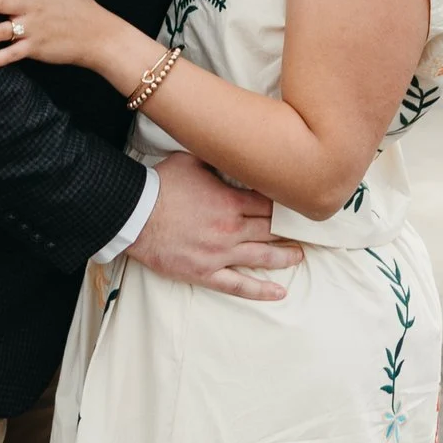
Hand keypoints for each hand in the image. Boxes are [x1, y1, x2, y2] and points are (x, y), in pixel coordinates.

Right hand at [127, 150, 301, 302]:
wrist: (133, 214)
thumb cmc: (160, 185)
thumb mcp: (191, 160)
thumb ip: (216, 159)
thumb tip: (230, 150)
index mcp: (230, 202)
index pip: (269, 204)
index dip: (286, 204)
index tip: (297, 204)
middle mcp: (231, 229)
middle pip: (272, 230)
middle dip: (291, 230)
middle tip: (308, 231)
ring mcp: (220, 254)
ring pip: (263, 257)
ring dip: (285, 256)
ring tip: (299, 256)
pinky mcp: (205, 273)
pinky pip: (238, 286)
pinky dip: (261, 290)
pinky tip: (279, 292)